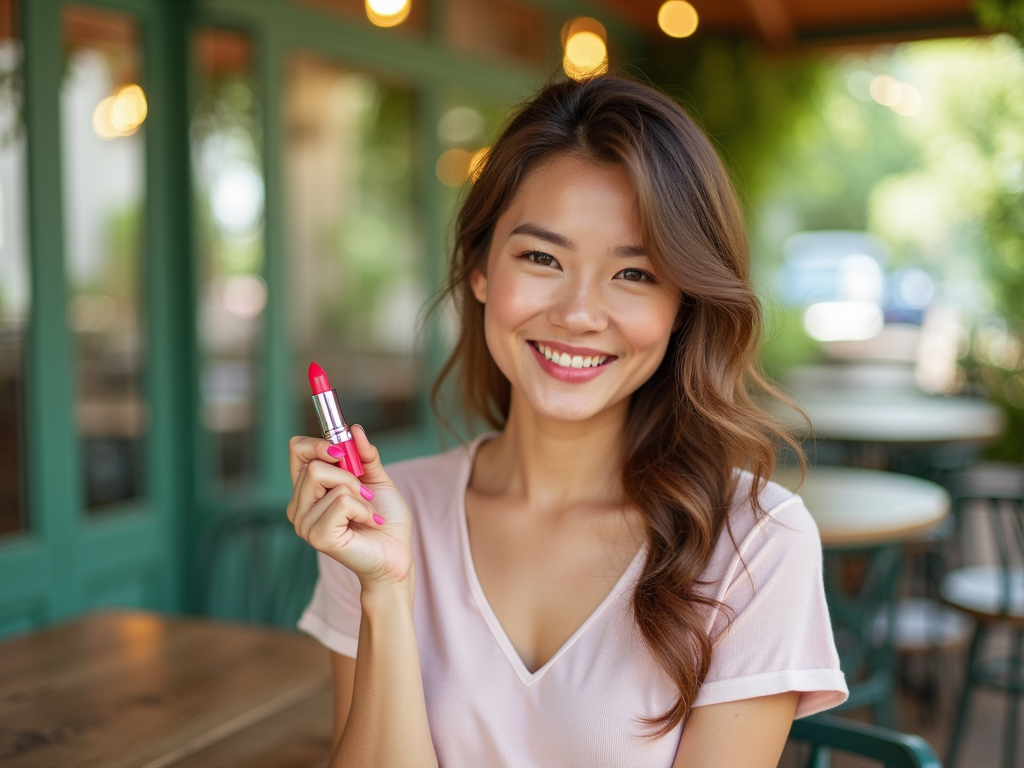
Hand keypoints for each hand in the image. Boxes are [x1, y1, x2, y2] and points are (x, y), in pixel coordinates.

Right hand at [287, 426, 413, 591]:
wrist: (397, 556)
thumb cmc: (385, 520)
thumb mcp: (377, 479)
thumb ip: (365, 455)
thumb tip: (354, 429)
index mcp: (309, 490)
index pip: (297, 451)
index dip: (318, 444)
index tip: (342, 451)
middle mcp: (300, 507)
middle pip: (313, 465)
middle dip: (348, 473)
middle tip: (365, 493)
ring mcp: (305, 524)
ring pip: (326, 479)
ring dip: (358, 493)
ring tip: (367, 511)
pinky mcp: (318, 537)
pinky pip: (341, 501)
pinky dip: (363, 508)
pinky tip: (368, 523)